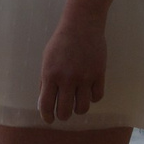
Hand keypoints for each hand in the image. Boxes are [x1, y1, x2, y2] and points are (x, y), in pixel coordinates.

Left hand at [37, 8, 106, 122]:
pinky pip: (97, 97)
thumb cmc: (61, 42)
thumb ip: (45, 81)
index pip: (46, 105)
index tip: (49, 119)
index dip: (47, 117)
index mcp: (50, 74)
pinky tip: (88, 92)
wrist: (82, 24)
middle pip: (65, 112)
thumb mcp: (47, 60)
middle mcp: (67, 78)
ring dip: (78, 109)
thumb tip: (44, 103)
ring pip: (83, 108)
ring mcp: (84, 77)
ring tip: (76, 103)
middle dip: (63, 116)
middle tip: (63, 112)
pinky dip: (92, 98)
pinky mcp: (99, 74)